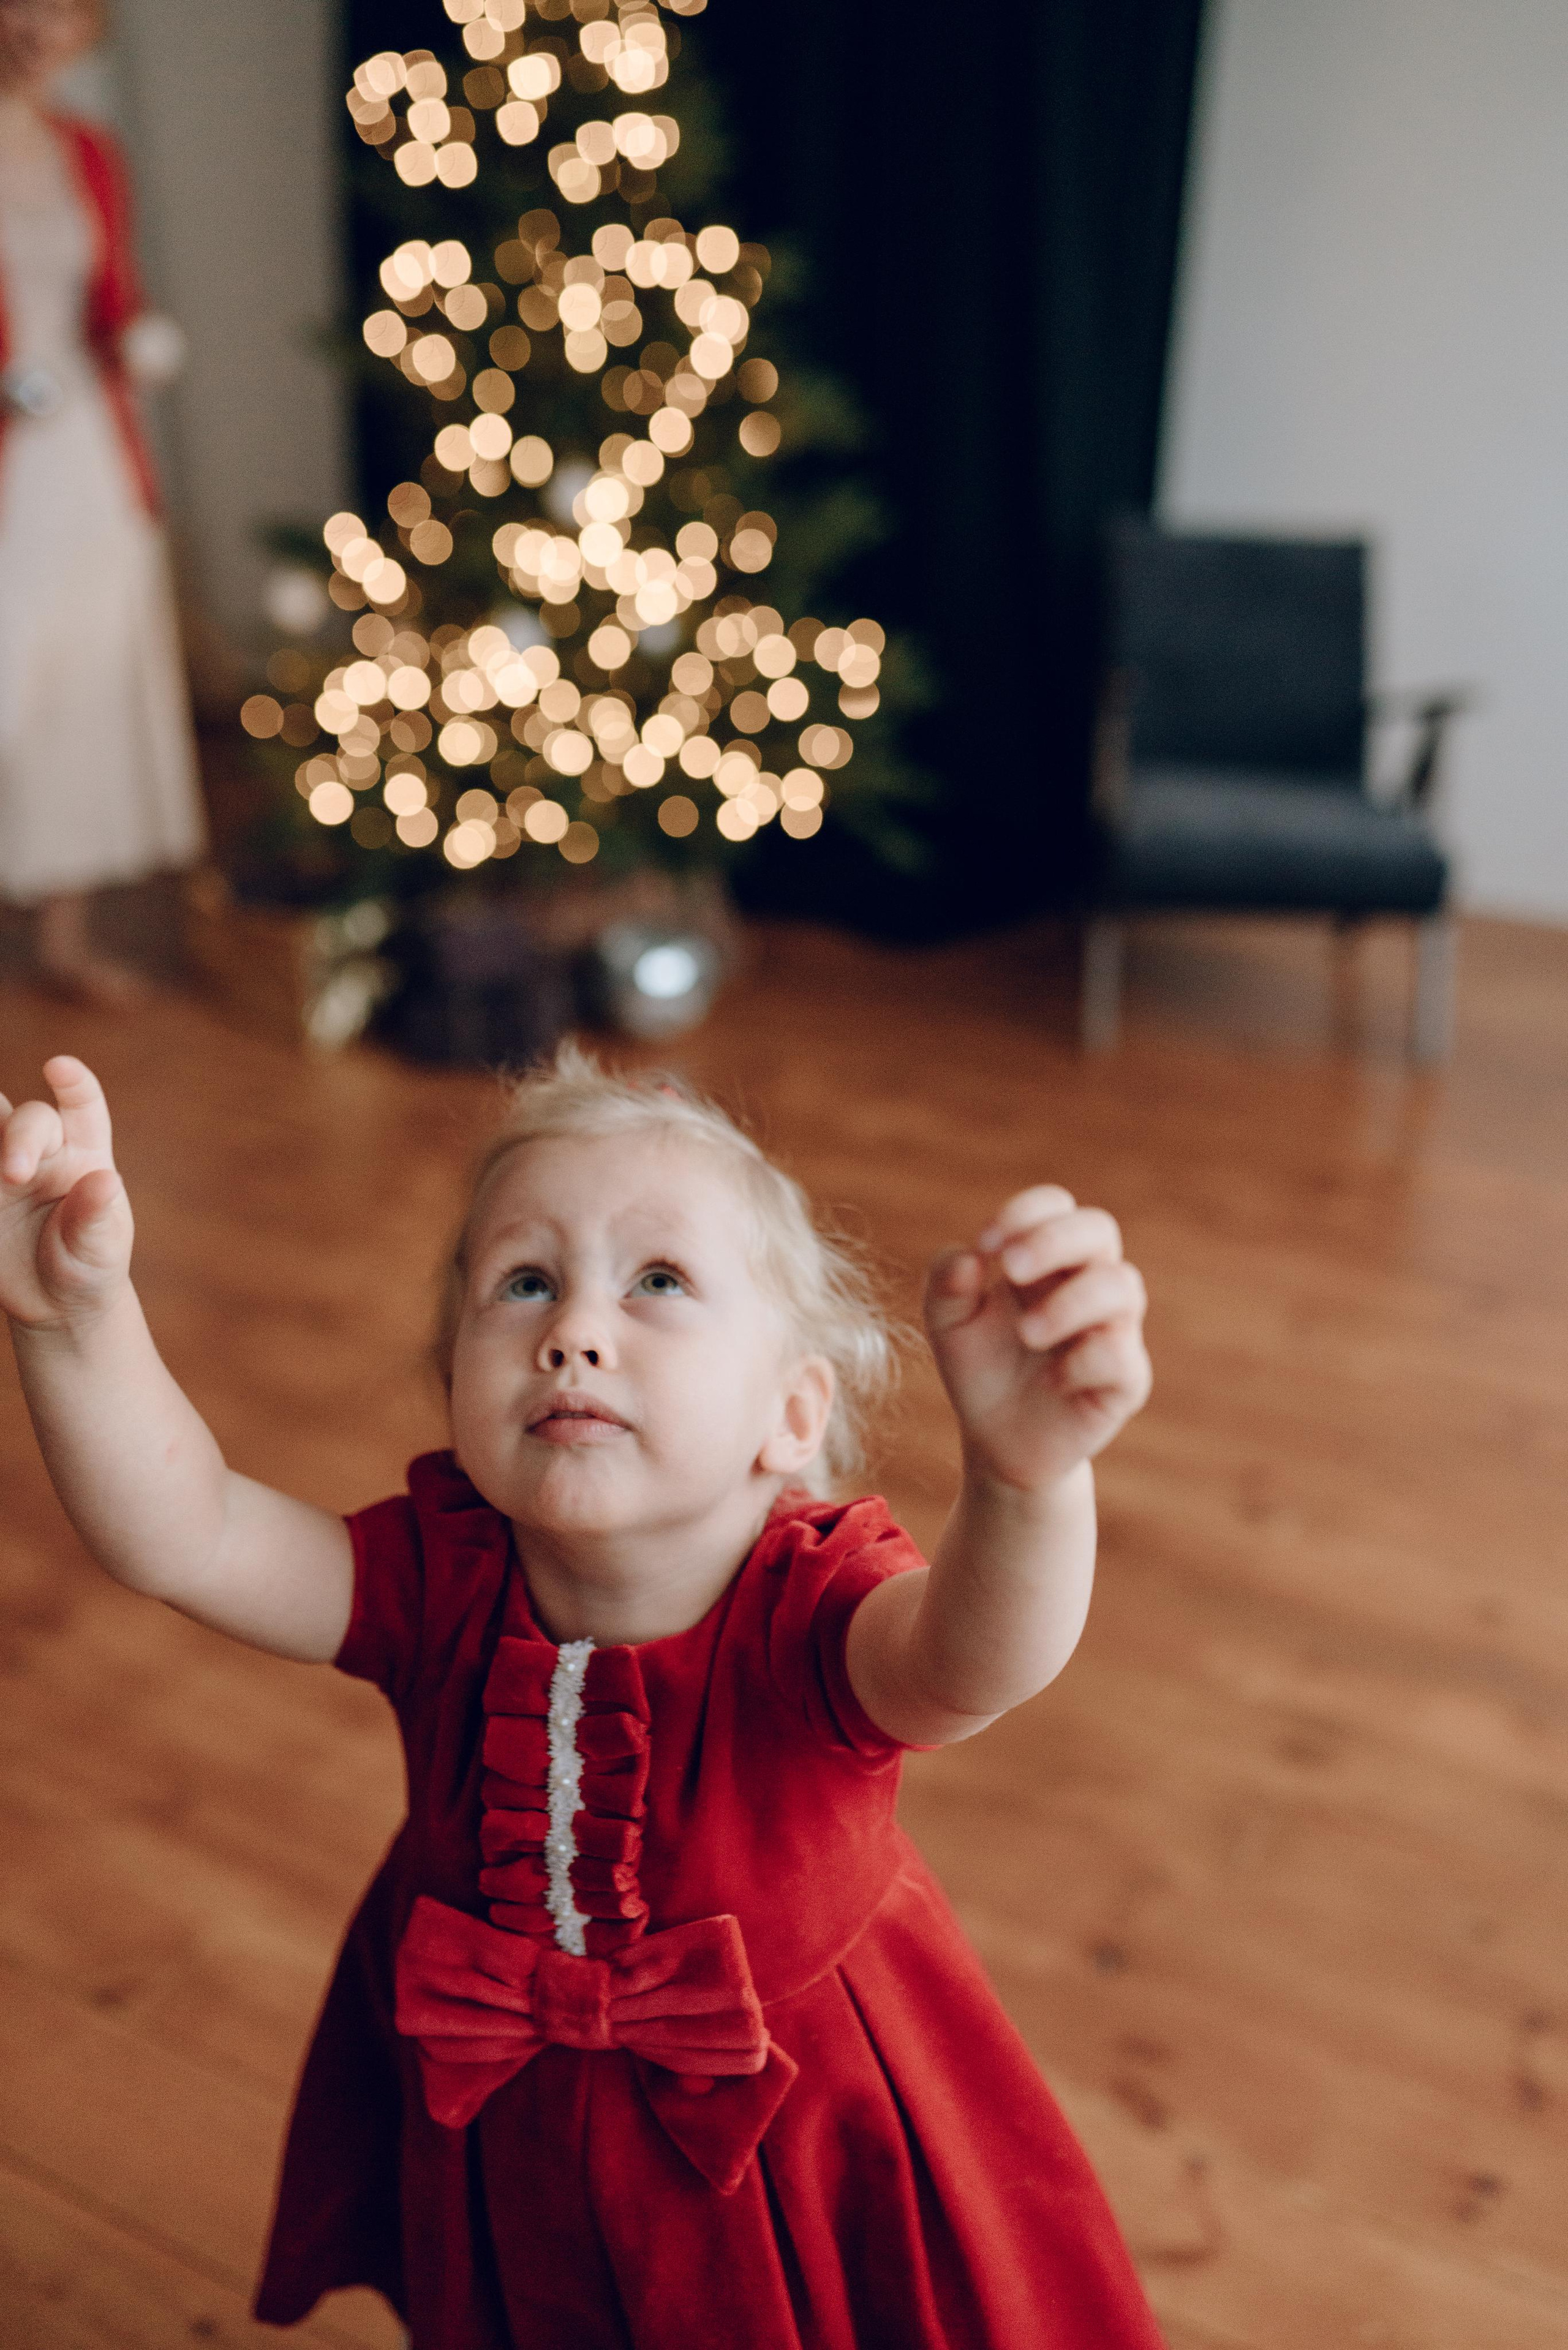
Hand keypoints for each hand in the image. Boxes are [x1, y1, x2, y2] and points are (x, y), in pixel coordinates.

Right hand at [0, 1057, 132, 1332]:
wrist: (53, 1303)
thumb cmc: (88, 1266)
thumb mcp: (99, 1250)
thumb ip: (96, 1216)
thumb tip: (106, 1180)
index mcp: (86, 1154)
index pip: (83, 1108)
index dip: (74, 1084)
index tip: (60, 1067)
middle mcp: (43, 1151)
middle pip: (26, 1118)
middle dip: (19, 1136)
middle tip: (15, 1173)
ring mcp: (3, 1166)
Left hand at [925, 1185, 1150, 1495]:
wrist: (999, 1444)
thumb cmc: (982, 1371)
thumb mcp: (947, 1326)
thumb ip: (946, 1285)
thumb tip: (969, 1259)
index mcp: (1047, 1261)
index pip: (1056, 1207)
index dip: (1026, 1213)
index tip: (985, 1243)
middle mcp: (1087, 1284)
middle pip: (1099, 1229)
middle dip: (1054, 1240)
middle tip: (1011, 1269)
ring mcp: (1114, 1329)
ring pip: (1122, 1285)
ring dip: (1070, 1302)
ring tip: (1028, 1334)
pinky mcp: (1127, 1379)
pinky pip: (1121, 1355)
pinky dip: (1083, 1361)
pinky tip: (1053, 1381)